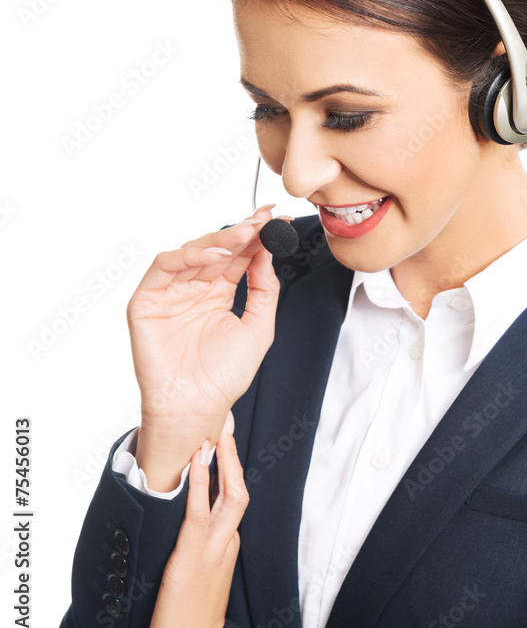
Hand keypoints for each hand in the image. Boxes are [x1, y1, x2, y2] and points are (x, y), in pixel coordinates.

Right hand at [127, 206, 286, 428]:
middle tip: (263, 220)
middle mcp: (193, 288)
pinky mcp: (148, 299)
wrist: (196, 408)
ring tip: (244, 234)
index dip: (256, 236)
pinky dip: (188, 254)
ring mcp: (170, 292)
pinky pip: (164, 266)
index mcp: (218, 293)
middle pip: (217, 248)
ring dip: (219, 239)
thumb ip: (263, 289)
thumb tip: (268, 251)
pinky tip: (214, 254)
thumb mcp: (258, 328)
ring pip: (192, 250)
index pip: (238, 256)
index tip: (277, 219)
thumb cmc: (223, 377)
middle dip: (241, 232)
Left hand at [147, 411, 248, 627]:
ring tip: (217, 434)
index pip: (234, 495)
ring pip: (229, 496)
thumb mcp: (202, 572)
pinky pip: (200, 511)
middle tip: (227, 424)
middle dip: (234, 456)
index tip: (224, 439)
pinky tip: (198, 462)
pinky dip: (201, 483)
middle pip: (239, 489)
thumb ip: (203, 544)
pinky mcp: (193, 554)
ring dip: (224, 462)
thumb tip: (191, 515)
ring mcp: (214, 547)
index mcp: (228, 542)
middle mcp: (227, 540)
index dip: (231, 466)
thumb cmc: (188, 614)